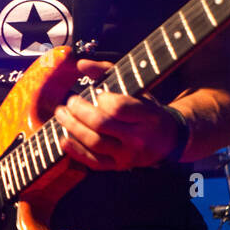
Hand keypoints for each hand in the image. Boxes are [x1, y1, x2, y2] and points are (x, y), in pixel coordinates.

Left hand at [54, 59, 183, 170]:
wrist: (167, 140)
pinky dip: (75, 151)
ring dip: (72, 127)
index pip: (119, 108)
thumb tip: (81, 63)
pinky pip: (93, 161)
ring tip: (62, 115)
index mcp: (147, 116)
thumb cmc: (148, 111)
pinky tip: (63, 139)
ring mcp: (128, 155)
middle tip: (69, 102)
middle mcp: (138, 138)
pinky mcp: (118, 166)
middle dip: (79, 111)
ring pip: (94, 143)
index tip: (96, 93)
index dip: (102, 99)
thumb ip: (107, 72)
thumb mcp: (136, 89)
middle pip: (101, 125)